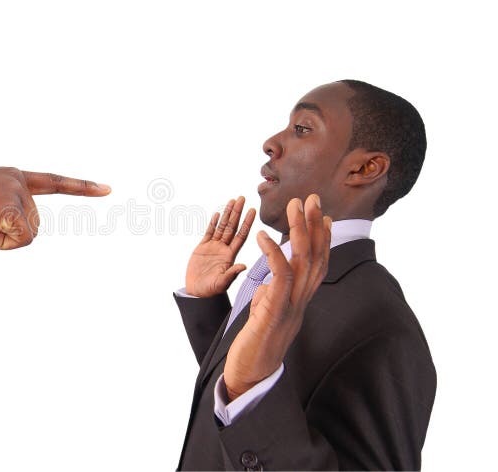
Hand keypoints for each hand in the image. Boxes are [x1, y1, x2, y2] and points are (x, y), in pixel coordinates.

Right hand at [0, 167, 110, 249]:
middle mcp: (16, 179)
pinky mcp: (11, 208)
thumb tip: (20, 229)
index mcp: (11, 175)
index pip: (53, 181)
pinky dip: (4, 245)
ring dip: (6, 239)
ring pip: (31, 233)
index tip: (107, 189)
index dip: (81, 187)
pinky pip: (22, 240)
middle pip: (36, 222)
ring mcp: (14, 192)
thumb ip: (7, 207)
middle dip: (13, 233)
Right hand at [185, 197, 256, 297]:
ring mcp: (214, 247)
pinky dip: (213, 223)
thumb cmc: (211, 291)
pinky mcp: (202, 248)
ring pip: (221, 227)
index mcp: (231, 255)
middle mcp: (224, 249)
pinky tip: (217, 214)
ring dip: (227, 214)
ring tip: (232, 200)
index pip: (241, 235)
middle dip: (237, 212)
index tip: (252, 210)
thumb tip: (244, 265)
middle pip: (232, 226)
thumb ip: (232, 274)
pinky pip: (209, 232)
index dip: (247, 222)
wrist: (197, 293)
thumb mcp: (222, 283)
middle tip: (242, 197)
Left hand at [223, 194, 330, 399]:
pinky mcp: (275, 312)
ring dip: (298, 231)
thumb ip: (275, 295)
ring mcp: (291, 306)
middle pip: (315, 256)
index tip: (321, 214)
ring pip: (302, 262)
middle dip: (313, 224)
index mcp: (300, 300)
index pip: (317, 264)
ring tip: (293, 205)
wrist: (251, 375)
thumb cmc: (258, 345)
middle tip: (311, 197)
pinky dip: (273, 253)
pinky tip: (263, 235)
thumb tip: (273, 282)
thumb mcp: (270, 312)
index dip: (321, 238)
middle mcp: (302, 301)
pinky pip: (280, 277)